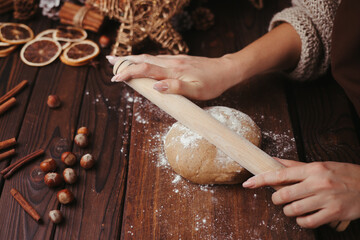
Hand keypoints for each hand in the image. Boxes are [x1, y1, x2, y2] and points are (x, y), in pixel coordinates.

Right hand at [107, 54, 242, 99]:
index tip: (116, 78)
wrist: (226, 70)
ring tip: (120, 61)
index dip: (129, 72)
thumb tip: (155, 87)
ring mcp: (175, 60)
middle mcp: (172, 63)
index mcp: (174, 71)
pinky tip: (142, 63)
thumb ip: (176, 89)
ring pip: (149, 58)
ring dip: (133, 59)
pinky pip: (157, 59)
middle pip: (143, 59)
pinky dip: (144, 61)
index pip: (146, 70)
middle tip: (109, 61)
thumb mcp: (197, 91)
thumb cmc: (213, 83)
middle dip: (125, 60)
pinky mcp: (178, 61)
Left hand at [242, 159, 359, 227]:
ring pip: (294, 210)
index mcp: (312, 169)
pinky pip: (308, 222)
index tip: (248, 183)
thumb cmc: (341, 174)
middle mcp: (318, 183)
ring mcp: (326, 199)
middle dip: (277, 200)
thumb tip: (273, 162)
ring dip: (289, 211)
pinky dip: (301, 221)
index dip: (261, 180)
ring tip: (294, 207)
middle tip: (280, 199)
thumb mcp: (319, 166)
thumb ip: (294, 166)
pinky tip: (304, 217)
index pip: (280, 174)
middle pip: (284, 195)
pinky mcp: (334, 213)